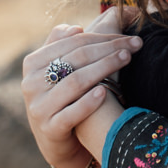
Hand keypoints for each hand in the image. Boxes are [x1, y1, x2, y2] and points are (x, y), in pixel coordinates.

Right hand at [21, 7, 139, 167]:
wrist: (54, 140)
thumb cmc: (61, 97)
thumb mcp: (55, 70)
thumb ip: (62, 44)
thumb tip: (77, 28)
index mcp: (33, 63)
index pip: (72, 42)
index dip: (102, 36)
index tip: (128, 36)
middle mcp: (32, 83)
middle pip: (76, 58)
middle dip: (109, 49)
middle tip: (135, 44)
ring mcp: (39, 107)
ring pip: (75, 82)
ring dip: (104, 68)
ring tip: (126, 59)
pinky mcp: (49, 128)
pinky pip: (71, 113)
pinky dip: (88, 102)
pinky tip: (104, 92)